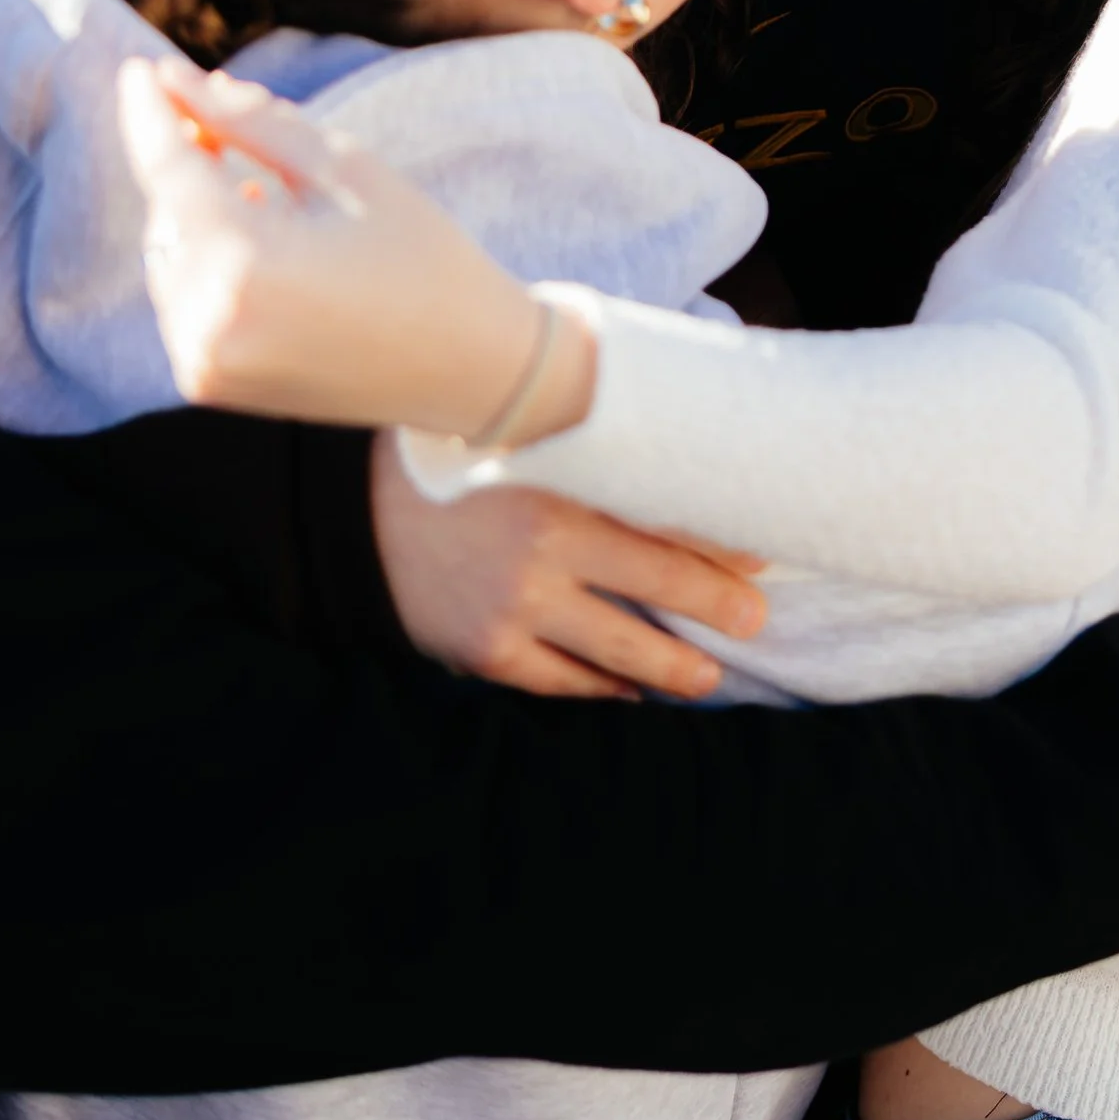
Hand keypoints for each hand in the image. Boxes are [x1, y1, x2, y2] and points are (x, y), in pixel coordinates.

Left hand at [118, 59, 587, 436]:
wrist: (468, 367)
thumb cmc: (419, 254)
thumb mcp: (344, 168)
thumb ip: (251, 121)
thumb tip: (178, 80)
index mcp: (247, 265)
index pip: (168, 170)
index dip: (150, 112)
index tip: (139, 67)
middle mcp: (209, 324)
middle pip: (166, 211)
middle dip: (192, 163)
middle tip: (239, 129)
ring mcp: (204, 362)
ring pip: (169, 253)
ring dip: (202, 215)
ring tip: (276, 203)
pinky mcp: (209, 383)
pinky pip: (182, 298)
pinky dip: (209, 263)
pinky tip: (272, 251)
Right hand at [370, 439, 768, 703]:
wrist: (358, 506)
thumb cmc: (457, 455)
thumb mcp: (523, 430)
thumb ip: (588, 435)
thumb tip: (671, 427)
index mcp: (561, 478)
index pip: (666, 515)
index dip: (721, 539)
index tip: (760, 555)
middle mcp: (544, 545)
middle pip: (660, 583)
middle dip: (718, 604)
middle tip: (755, 618)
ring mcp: (514, 604)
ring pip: (618, 649)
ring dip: (672, 667)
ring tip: (706, 678)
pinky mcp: (484, 648)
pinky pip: (559, 680)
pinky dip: (600, 689)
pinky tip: (628, 692)